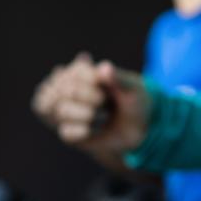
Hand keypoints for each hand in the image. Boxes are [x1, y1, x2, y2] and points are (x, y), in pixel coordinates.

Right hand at [31, 53, 148, 155]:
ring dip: (86, 114)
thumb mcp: (133, 88)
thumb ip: (119, 78)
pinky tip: (90, 130)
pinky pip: (65, 132)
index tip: (107, 90)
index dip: (92, 82)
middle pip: (65, 91)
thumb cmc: (135, 101)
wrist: (140, 129)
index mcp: (82, 72)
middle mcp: (69, 89)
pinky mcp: (69, 132)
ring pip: (61, 111)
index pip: (75, 72)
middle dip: (89, 98)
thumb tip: (104, 67)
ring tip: (103, 116)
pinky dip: (80, 131)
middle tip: (105, 102)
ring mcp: (67, 111)